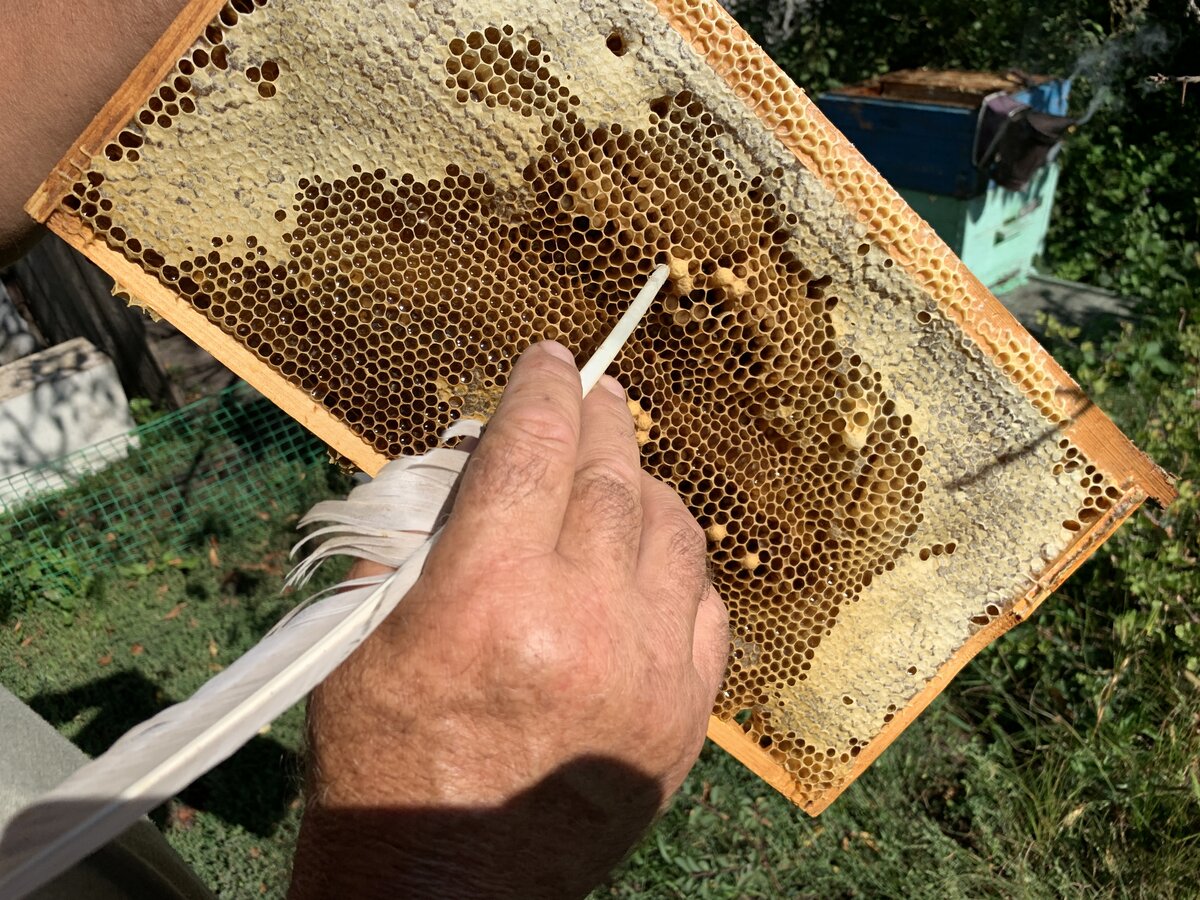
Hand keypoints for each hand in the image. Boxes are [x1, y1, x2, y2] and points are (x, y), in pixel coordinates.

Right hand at [288, 341, 728, 898]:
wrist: (444, 888)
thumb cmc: (383, 764)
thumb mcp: (362, 636)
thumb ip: (417, 536)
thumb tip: (474, 465)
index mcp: (490, 594)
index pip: (534, 447)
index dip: (543, 388)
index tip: (551, 359)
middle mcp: (583, 621)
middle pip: (612, 476)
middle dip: (600, 419)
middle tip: (592, 393)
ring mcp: (649, 671)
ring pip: (673, 532)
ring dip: (644, 487)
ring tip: (619, 474)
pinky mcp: (683, 717)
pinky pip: (707, 606)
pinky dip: (680, 566)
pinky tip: (652, 559)